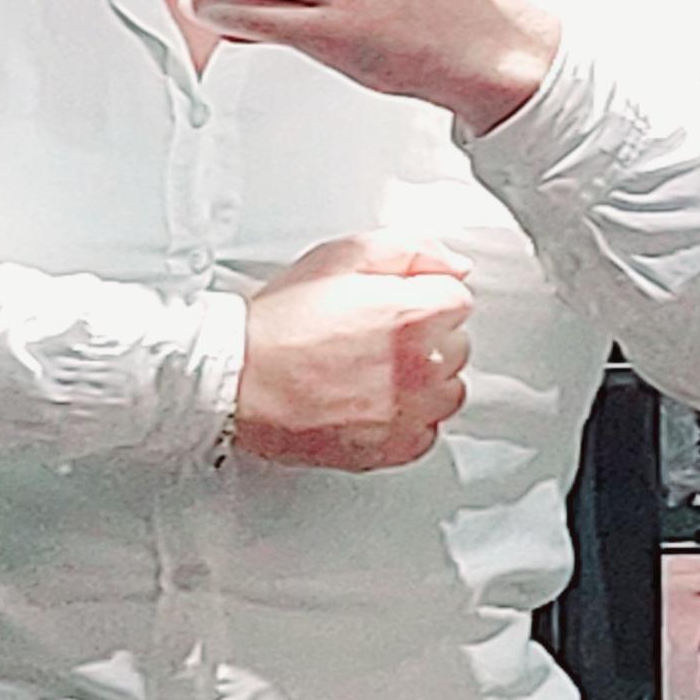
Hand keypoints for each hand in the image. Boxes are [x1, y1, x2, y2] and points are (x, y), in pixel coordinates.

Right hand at [236, 234, 472, 471]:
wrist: (239, 379)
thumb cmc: (281, 322)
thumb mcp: (342, 256)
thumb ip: (411, 250)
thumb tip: (455, 266)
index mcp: (413, 314)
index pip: (459, 299)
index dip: (423, 295)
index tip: (394, 303)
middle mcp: (420, 367)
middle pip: (457, 345)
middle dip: (426, 336)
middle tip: (377, 335)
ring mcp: (408, 413)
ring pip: (447, 392)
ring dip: (423, 380)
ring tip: (377, 370)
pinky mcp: (392, 449)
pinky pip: (426, 434)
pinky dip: (408, 420)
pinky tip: (375, 402)